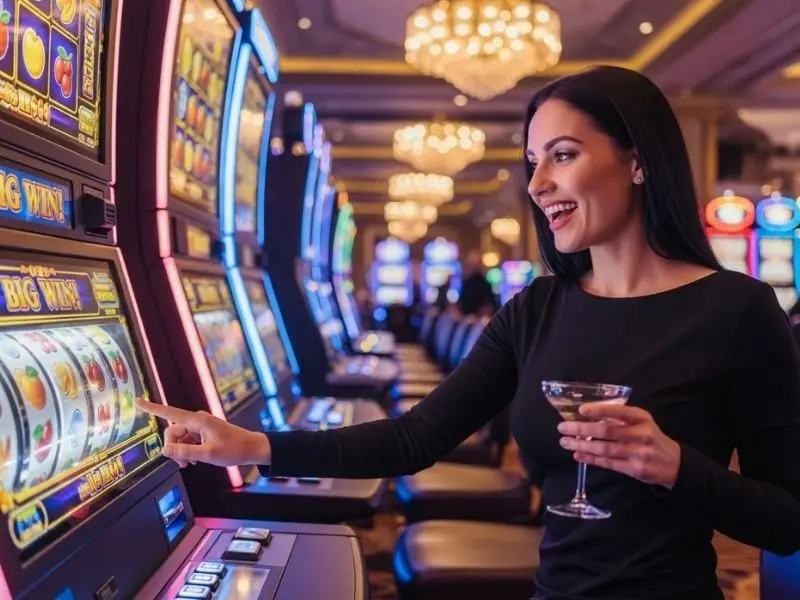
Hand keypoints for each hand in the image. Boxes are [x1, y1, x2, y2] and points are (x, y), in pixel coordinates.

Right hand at [136, 400, 269, 467]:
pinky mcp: (203, 432)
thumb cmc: (233, 449)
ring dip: (181, 451)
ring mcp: (200, 426)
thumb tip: (164, 450)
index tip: (136, 400)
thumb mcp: (208, 454)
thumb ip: (185, 452)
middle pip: (172, 432)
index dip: (151, 408)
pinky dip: (187, 450)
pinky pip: (187, 440)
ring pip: (179, 438)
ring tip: (190, 464)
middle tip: (183, 464)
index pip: (169, 413)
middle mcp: (197, 420)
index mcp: (197, 421)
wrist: (251, 448)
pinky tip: (193, 460)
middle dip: (173, 448)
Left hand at [557, 404, 681, 488]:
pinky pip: (609, 463)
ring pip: (605, 449)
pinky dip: (591, 459)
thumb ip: (619, 418)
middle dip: (582, 429)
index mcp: (641, 418)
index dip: (599, 410)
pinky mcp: (635, 469)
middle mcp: (642, 434)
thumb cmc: (650, 437)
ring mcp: (639, 453)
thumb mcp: (641, 422)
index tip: (580, 410)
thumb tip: (586, 416)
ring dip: (582, 445)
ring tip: (565, 442)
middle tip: (563, 427)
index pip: (618, 411)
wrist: (674, 463)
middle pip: (607, 431)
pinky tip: (578, 454)